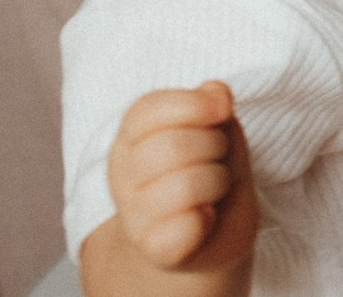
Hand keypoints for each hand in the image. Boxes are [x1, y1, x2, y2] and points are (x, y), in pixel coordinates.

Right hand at [105, 81, 256, 274]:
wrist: (208, 237)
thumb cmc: (209, 172)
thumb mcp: (216, 128)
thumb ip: (213, 106)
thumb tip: (216, 93)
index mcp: (130, 136)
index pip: (149, 109)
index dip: (196, 105)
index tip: (220, 113)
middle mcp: (122, 174)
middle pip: (174, 146)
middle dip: (215, 147)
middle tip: (217, 160)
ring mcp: (133, 215)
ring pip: (186, 186)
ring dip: (217, 182)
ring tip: (213, 190)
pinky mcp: (154, 249)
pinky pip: (186, 227)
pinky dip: (207, 220)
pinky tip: (205, 219)